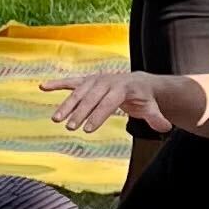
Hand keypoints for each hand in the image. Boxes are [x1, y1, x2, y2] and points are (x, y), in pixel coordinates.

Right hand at [49, 64, 176, 137]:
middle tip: (70, 127)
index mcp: (123, 87)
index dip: (98, 115)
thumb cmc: (144, 98)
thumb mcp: (152, 108)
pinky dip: (57, 84)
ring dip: (67, 104)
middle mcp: (107, 80)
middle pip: (92, 97)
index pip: (109, 102)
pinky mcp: (87, 80)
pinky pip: (71, 82)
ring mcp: (96, 79)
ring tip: (56, 119)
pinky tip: (42, 87)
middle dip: (81, 112)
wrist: (137, 81)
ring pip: (79, 91)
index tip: (88, 129)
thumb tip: (166, 127)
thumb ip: (156, 118)